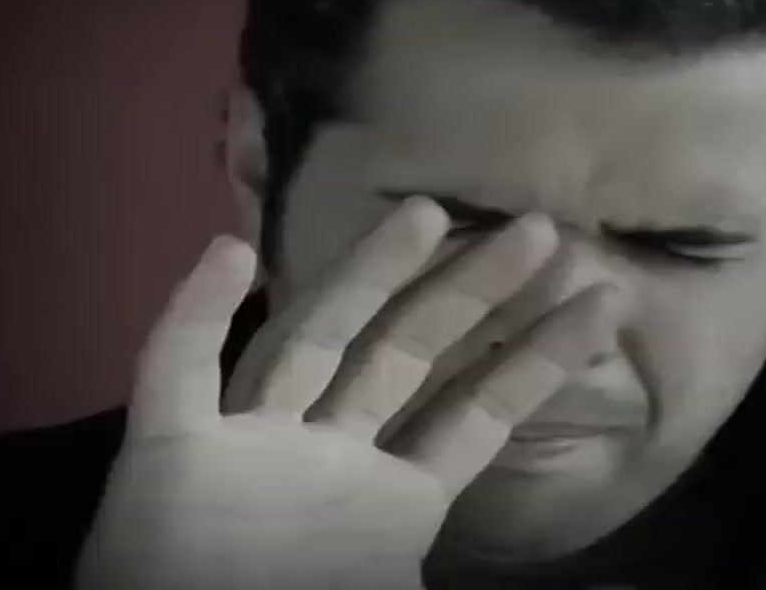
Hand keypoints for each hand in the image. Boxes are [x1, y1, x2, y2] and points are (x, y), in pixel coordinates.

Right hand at [75, 198, 624, 589]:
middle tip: (546, 231)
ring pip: (310, 340)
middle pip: (405, 357)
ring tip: (429, 210)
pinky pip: (173, 375)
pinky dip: (191, 314)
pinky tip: (229, 251)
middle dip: (473, 295)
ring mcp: (249, 450)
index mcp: (392, 499)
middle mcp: (327, 457)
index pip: (478, 416)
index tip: (599, 305)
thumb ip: (486, 560)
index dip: (538, 362)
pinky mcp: (166, 458)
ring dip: (364, 274)